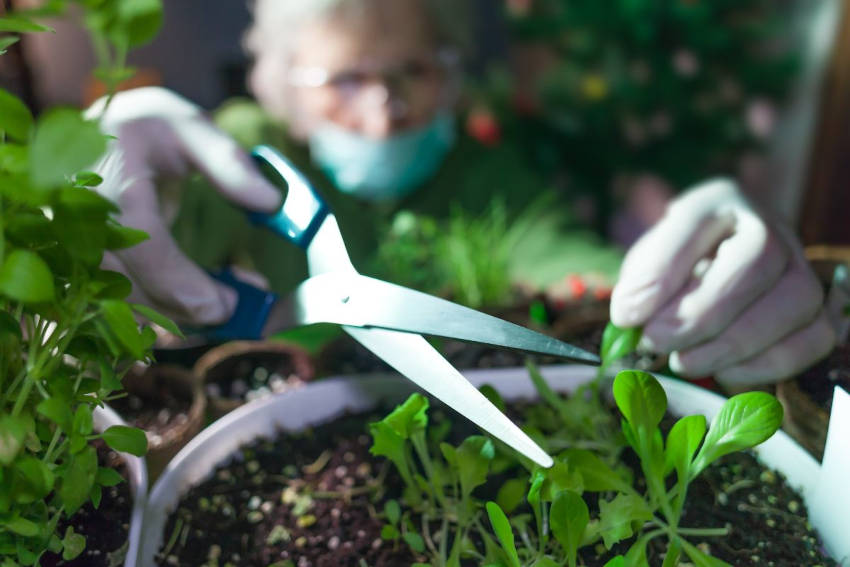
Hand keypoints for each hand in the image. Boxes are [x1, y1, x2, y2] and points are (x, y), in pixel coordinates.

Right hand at [87, 87, 280, 325]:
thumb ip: (228, 162)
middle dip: (188, 308)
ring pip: (122, 303)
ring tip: (224, 299)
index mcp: (110, 179)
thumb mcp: (188, 126)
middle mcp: (80, 219)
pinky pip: (115, 305)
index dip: (184, 284)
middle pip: (132, 286)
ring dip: (176, 315)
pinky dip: (157, 312)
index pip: (143, 246)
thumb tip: (270, 203)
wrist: (86, 136)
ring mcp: (71, 247)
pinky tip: (193, 303)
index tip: (227, 303)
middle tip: (238, 307)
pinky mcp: (79, 267)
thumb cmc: (144, 128)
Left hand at [610, 178, 834, 385]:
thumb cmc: (675, 267)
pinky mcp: (817, 309)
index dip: (661, 271)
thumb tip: (630, 315)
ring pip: (795, 300)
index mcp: (717, 201)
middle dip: (701, 313)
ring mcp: (801, 266)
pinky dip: (768, 364)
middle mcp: (768, 225)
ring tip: (683, 362)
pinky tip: (724, 372)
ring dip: (735, 343)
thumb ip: (638, 284)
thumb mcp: (646, 264)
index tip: (628, 314)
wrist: (714, 272)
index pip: (695, 221)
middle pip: (757, 261)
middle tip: (655, 342)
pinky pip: (814, 337)